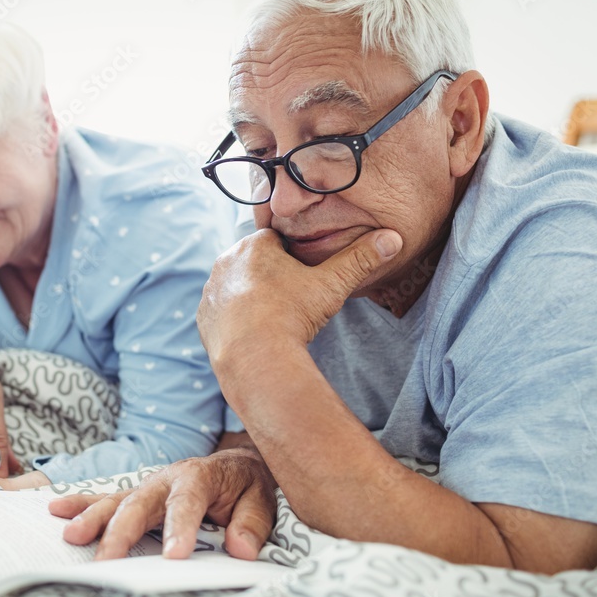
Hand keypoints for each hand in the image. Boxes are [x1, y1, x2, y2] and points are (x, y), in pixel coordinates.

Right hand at [48, 447, 277, 560]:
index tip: (174, 557)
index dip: (179, 528)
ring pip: (117, 501)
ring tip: (71, 536)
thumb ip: (252, 523)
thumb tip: (240, 548)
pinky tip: (57, 511)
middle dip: (121, 532)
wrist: (237, 463)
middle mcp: (167, 478)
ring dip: (92, 518)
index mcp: (200, 476)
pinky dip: (82, 505)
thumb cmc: (246, 484)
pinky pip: (107, 499)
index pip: (187, 503)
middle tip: (107, 561)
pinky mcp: (138, 495)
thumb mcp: (262, 499)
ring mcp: (148, 486)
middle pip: (140, 503)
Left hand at [196, 228, 402, 362]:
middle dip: (272, 277)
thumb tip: (393, 238)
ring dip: (252, 297)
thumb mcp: (332, 285)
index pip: (278, 241)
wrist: (255, 358)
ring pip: (237, 287)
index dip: (294, 259)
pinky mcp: (203, 317)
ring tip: (274, 319)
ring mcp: (211, 290)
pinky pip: (222, 312)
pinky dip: (236, 319)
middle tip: (292, 301)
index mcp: (254, 245)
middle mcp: (226, 261)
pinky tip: (254, 332)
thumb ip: (360, 259)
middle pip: (256, 263)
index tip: (304, 279)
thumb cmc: (293, 316)